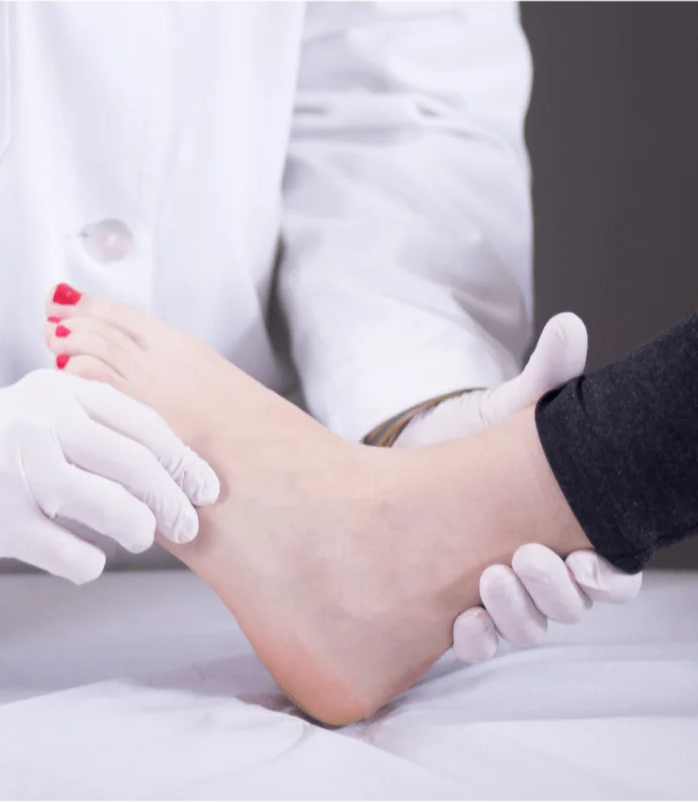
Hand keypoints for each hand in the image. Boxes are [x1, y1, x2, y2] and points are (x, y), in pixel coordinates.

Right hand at [0, 369, 219, 583]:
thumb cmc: (8, 442)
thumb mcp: (49, 409)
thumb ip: (104, 424)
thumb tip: (182, 469)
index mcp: (60, 390)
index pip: (141, 422)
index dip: (182, 460)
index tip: (206, 487)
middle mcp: (39, 423)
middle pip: (133, 464)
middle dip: (172, 500)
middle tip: (187, 524)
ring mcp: (16, 471)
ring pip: (109, 507)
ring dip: (137, 529)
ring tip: (138, 535)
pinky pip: (72, 553)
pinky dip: (91, 561)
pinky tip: (88, 556)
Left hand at [397, 313, 642, 661]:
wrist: (410, 460)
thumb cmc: (477, 439)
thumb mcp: (511, 408)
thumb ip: (548, 377)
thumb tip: (569, 327)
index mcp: (573, 532)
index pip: (614, 575)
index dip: (611, 579)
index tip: (589, 560)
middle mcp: (544, 570)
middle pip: (573, 608)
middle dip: (559, 593)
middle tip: (531, 558)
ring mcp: (501, 591)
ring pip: (529, 628)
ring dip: (516, 616)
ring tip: (488, 580)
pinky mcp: (455, 603)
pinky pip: (478, 643)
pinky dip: (475, 640)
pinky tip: (461, 623)